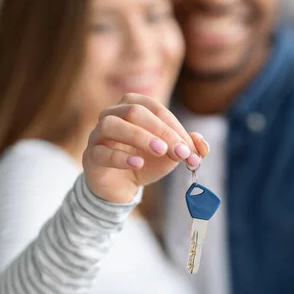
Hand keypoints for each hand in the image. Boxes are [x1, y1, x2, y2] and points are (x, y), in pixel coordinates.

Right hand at [82, 93, 209, 202]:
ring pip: (112, 125)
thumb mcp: (171, 155)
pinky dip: (121, 157)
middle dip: (161, 131)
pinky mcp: (90, 156)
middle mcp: (112, 115)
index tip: (190, 149)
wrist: (121, 187)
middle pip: (134, 112)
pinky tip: (138, 164)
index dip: (175, 127)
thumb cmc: (145, 161)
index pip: (155, 109)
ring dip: (139, 136)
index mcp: (132, 106)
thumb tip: (203, 146)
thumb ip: (188, 147)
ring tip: (161, 152)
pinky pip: (101, 152)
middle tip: (180, 152)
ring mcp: (97, 134)